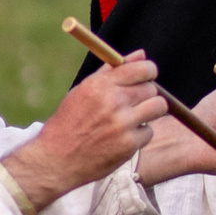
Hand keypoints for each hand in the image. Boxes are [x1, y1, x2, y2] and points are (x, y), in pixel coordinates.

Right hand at [6, 52, 166, 211]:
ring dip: (150, 112)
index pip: (142, 69)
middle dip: (147, 94)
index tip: (148, 76)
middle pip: (152, 89)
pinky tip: (122, 138)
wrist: (57, 160)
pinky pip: (149, 132)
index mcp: (100, 85)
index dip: (149, 71)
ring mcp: (123, 124)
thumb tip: (141, 54)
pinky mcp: (129, 145)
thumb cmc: (69, 122)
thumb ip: (112, 71)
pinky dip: (139, 135)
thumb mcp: (83, 91)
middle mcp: (113, 102)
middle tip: (134, 103)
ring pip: (158, 108)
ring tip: (133, 118)